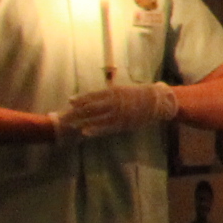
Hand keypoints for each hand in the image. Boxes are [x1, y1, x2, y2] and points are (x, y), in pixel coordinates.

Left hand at [56, 82, 178, 139]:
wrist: (158, 101)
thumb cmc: (140, 95)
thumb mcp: (123, 90)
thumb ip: (110, 94)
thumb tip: (94, 97)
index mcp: (114, 91)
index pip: (93, 95)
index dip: (81, 99)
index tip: (69, 101)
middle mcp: (114, 101)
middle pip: (91, 107)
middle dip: (76, 112)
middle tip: (64, 117)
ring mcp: (119, 113)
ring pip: (96, 118)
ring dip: (82, 121)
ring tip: (70, 125)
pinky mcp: (124, 123)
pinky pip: (107, 127)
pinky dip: (96, 129)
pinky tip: (86, 132)